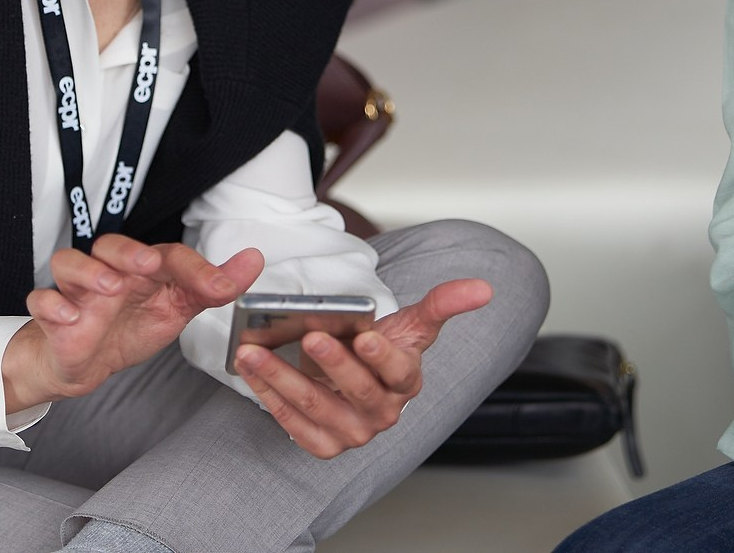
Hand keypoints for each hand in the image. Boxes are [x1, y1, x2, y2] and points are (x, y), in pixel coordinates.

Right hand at [3, 236, 264, 411]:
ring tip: (109, 287)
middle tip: (148, 265)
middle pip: (111, 244)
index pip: (169, 255)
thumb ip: (214, 286)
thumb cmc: (131, 325)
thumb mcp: (178, 309)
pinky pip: (41, 301)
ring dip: (88, 271)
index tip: (220, 287)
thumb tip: (254, 259)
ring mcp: (77, 291)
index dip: (196, 268)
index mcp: (144, 267)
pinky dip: (51, 305)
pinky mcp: (52, 315)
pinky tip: (68, 317)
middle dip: (128, 252)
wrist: (88, 361)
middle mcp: (109, 270)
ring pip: (69, 262)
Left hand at [233, 278, 491, 459]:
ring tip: (255, 351)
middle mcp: (382, 413)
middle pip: (356, 390)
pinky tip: (251, 373)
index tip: (366, 336)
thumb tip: (482, 288)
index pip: (399, 371)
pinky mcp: (324, 444)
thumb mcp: (412, 323)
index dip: (382, 356)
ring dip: (282, 378)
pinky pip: (293, 426)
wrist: (359, 378)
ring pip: (316, 407)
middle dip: (331, 363)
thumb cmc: (383, 349)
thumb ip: (444, 303)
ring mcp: (353, 433)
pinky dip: (269, 398)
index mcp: (406, 381)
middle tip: (310, 336)